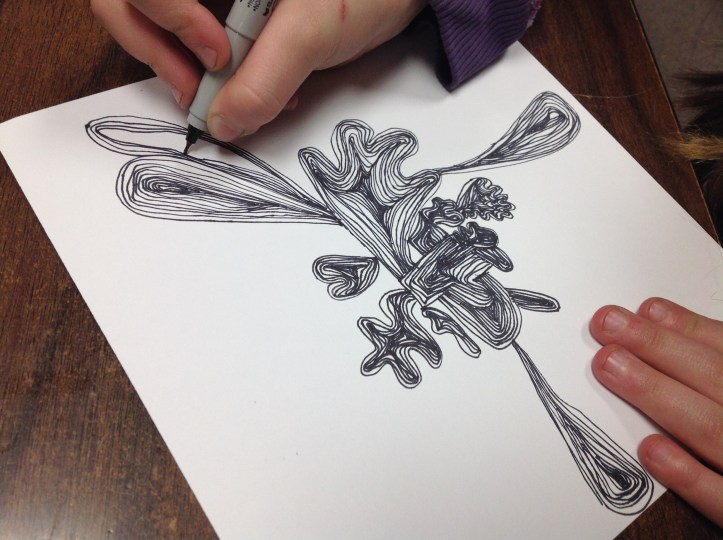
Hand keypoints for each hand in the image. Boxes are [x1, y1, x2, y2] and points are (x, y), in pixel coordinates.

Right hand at [91, 0, 425, 139]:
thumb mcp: (313, 30)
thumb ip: (266, 79)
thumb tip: (222, 123)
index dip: (169, 19)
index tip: (219, 56)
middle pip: (132, 6)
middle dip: (162, 55)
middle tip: (200, 97)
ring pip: (161, 31)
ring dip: (192, 74)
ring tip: (239, 99)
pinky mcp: (226, 14)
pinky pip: (195, 47)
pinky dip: (216, 77)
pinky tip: (254, 90)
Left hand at [590, 297, 722, 526]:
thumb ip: (709, 358)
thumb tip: (654, 315)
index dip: (685, 329)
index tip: (641, 311)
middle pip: (715, 378)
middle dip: (658, 348)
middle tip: (608, 327)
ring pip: (710, 427)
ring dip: (658, 394)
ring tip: (610, 365)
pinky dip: (688, 474)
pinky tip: (650, 449)